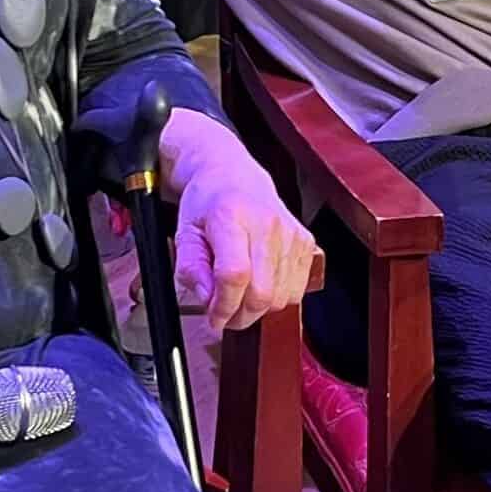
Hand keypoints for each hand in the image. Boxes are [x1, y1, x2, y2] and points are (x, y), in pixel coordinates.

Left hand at [172, 155, 317, 330]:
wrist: (233, 175)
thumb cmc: (207, 202)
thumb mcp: (184, 232)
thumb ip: (190, 268)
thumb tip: (208, 298)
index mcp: (231, 216)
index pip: (234, 275)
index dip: (223, 305)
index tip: (213, 317)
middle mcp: (266, 223)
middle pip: (262, 292)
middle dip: (240, 315)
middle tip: (224, 313)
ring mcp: (291, 233)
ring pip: (281, 297)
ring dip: (258, 308)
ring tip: (241, 293)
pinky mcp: (306, 241)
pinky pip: (297, 290)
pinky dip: (278, 297)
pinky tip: (261, 282)